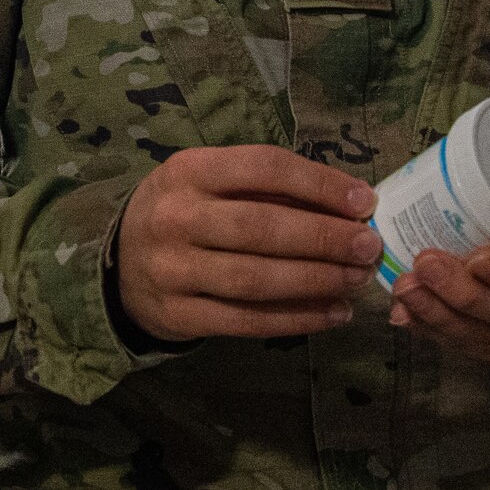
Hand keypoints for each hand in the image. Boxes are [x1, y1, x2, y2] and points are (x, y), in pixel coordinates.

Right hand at [114, 145, 381, 342]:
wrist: (120, 262)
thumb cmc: (188, 210)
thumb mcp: (215, 182)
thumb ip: (272, 190)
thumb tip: (352, 205)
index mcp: (191, 170)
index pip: (264, 168)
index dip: (319, 184)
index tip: (365, 201)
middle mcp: (177, 217)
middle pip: (262, 228)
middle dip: (324, 238)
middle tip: (369, 247)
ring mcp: (172, 270)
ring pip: (255, 279)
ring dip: (316, 281)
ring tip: (357, 280)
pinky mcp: (176, 316)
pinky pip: (245, 321)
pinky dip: (295, 319)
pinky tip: (332, 314)